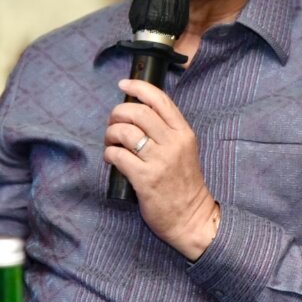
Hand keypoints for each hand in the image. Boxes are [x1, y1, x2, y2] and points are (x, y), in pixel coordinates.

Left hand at [103, 79, 217, 260]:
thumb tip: (137, 111)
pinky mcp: (145, 179)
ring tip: (111, 142)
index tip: (123, 85)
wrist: (191, 217)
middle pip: (138, 112)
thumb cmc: (183, 183)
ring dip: (111, 134)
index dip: (138, 87)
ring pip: (125, 132)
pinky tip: (112, 158)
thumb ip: (167, 130)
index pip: (159, 99)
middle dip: (118, 113)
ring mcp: (159, 161)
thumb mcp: (184, 150)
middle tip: (113, 122)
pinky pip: (118, 156)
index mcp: (183, 132)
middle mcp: (173, 143)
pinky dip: (109, 154)